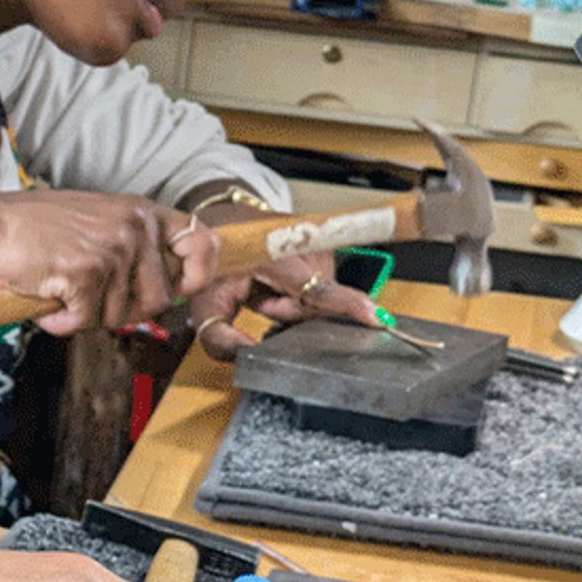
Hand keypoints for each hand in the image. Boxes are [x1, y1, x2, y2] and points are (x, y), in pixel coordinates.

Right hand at [0, 189, 218, 335]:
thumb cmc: (35, 226)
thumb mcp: (97, 217)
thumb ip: (131, 242)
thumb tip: (160, 286)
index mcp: (141, 212)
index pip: (200, 241)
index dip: (198, 273)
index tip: (181, 288)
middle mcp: (133, 228)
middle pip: (159, 298)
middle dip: (126, 311)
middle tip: (92, 302)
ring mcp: (111, 251)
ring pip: (119, 316)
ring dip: (87, 317)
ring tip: (62, 293)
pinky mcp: (85, 275)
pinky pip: (85, 322)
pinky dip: (62, 323)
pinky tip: (47, 304)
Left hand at [188, 252, 383, 361]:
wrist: (221, 225)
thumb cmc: (214, 264)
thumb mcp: (206, 304)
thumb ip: (220, 337)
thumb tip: (247, 357)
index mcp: (274, 258)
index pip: (317, 288)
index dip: (347, 304)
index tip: (376, 317)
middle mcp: (302, 247)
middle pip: (317, 303)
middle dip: (287, 312)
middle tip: (258, 300)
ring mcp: (316, 244)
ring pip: (319, 297)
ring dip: (290, 303)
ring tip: (263, 289)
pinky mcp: (321, 247)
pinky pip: (319, 286)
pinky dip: (296, 292)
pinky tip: (275, 283)